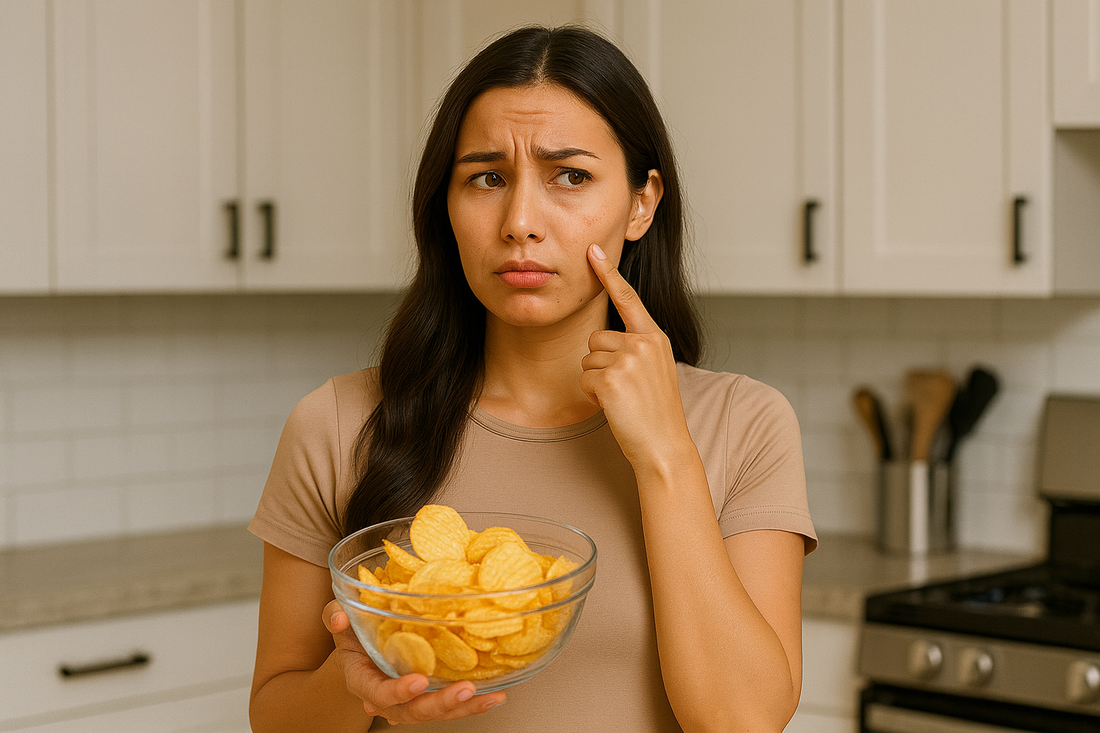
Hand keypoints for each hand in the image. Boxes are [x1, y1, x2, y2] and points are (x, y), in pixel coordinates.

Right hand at [322, 600, 505, 724]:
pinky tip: (495, 696)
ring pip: (436, 713)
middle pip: (412, 711)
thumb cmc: (352, 633)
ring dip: (464, 707)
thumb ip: (334, 616)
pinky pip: (451, 707)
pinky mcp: (429, 697)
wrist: (360, 651)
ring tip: (490, 697)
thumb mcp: (339, 620)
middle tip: (464, 688)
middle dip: (439, 703)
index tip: (417, 680)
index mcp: (362, 680)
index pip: (377, 693)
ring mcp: (409, 702)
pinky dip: (474, 704)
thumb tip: (340, 616)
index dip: (396, 691)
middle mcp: (387, 698)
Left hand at [579, 244, 692, 472]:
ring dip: (596, 380)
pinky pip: (584, 378)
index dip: (609, 274)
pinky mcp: (612, 379)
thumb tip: (607, 338)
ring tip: (622, 398)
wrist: (664, 446)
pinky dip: (592, 395)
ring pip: (588, 359)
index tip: (594, 250)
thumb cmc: (656, 412)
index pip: (628, 299)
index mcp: (655, 338)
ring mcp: (628, 360)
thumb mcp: (655, 370)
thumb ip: (637, 347)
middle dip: (601, 364)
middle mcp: (643, 343)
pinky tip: (614, 406)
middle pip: (596, 338)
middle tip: (625, 388)